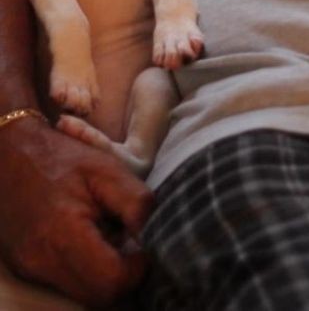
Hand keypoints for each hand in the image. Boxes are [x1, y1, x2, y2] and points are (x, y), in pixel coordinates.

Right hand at [0, 115, 152, 306]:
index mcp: (63, 235)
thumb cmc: (61, 157)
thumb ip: (136, 203)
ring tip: (106, 234)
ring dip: (103, 272)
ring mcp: (30, 268)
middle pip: (98, 297)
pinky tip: (85, 237)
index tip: (143, 246)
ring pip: (82, 292)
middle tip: (128, 241)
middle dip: (122, 275)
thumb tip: (154, 235)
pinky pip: (64, 281)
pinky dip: (84, 267)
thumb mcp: (107, 168)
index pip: (111, 283)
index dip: (137, 270)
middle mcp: (41, 261)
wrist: (10, 153)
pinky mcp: (25, 267)